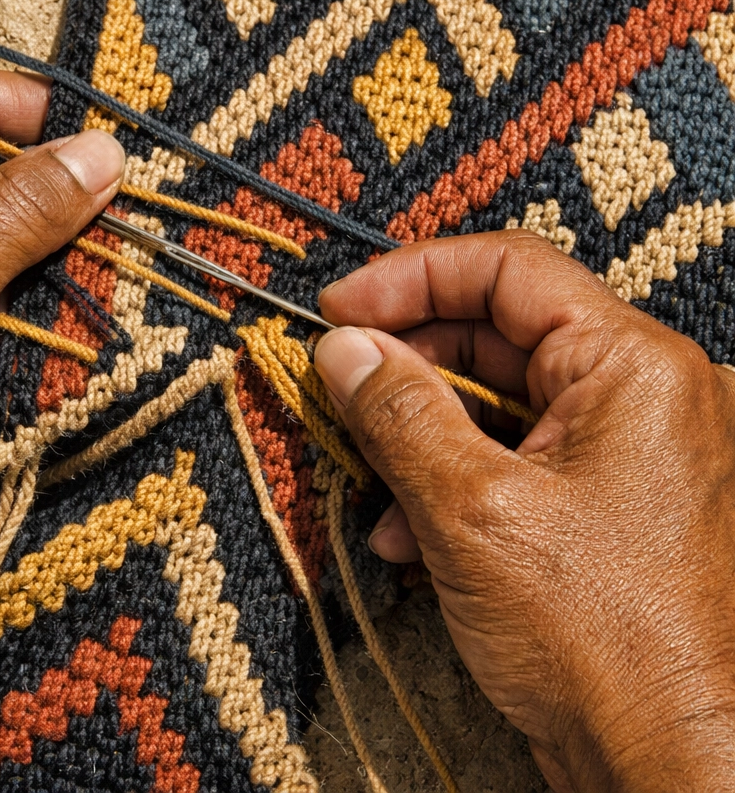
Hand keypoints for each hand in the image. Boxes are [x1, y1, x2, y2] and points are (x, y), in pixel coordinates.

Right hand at [314, 232, 734, 792]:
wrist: (674, 773)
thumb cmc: (599, 642)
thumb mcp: (470, 509)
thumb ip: (398, 412)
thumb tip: (342, 348)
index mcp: (631, 366)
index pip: (508, 270)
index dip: (410, 278)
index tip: (338, 310)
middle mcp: (641, 393)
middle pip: (498, 332)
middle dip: (409, 361)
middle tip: (338, 383)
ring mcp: (626, 450)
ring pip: (499, 399)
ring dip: (420, 431)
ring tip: (367, 478)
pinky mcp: (604, 502)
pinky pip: (515, 456)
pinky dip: (453, 479)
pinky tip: (406, 533)